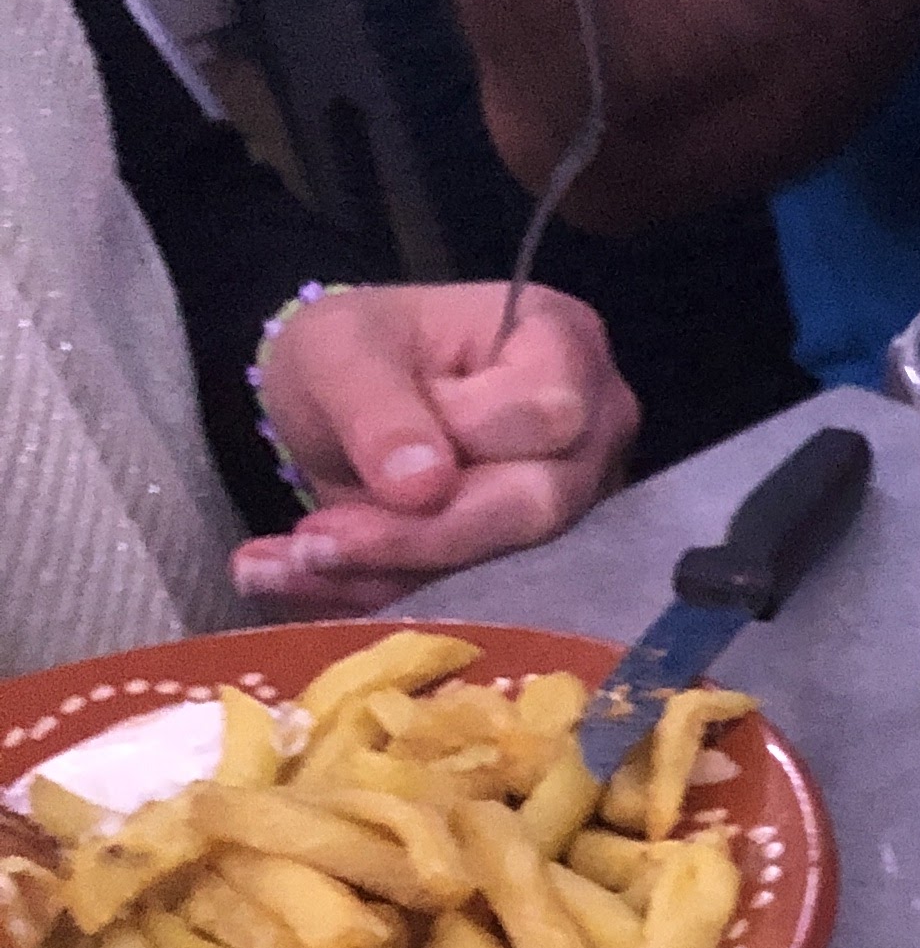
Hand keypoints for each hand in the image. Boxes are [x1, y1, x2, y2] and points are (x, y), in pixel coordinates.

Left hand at [231, 283, 638, 604]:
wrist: (347, 404)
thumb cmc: (360, 351)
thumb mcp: (341, 351)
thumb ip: (379, 408)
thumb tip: (423, 488)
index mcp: (564, 344)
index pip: (548, 414)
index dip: (466, 439)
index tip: (376, 445)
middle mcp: (596, 430)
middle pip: (537, 506)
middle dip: (422, 534)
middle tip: (315, 541)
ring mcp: (579, 504)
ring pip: (508, 568)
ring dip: (392, 574)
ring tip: (296, 561)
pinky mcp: (539, 565)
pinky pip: (472, 603)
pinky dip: (382, 598)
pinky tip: (306, 583)